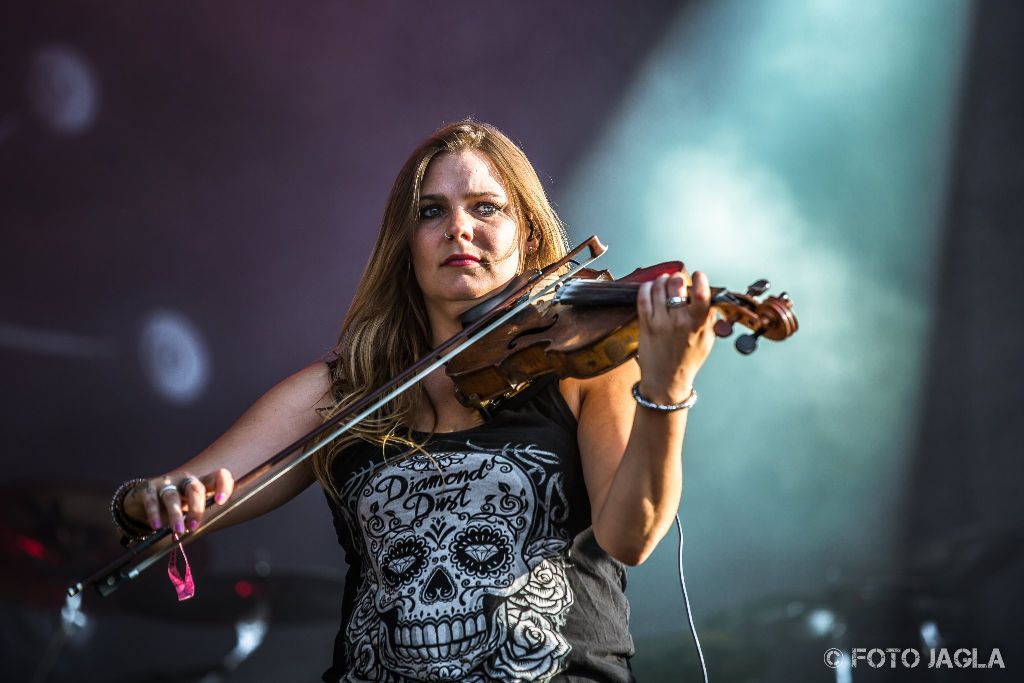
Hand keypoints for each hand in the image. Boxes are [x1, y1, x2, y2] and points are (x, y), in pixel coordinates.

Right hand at [124, 469, 233, 534]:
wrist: (144, 500)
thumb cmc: (175, 506)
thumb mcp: (191, 507)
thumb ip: (201, 514)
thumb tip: (209, 526)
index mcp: (201, 483)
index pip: (218, 476)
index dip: (223, 485)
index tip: (221, 502)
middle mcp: (185, 480)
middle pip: (196, 489)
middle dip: (197, 508)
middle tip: (194, 527)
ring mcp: (166, 483)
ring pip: (173, 497)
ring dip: (176, 515)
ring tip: (178, 531)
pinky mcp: (148, 490)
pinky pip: (152, 502)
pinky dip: (154, 514)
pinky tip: (157, 526)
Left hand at [636, 269, 715, 402]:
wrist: (666, 380)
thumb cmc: (688, 359)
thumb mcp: (707, 340)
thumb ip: (710, 318)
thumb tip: (710, 296)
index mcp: (698, 325)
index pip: (701, 295)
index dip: (700, 279)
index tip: (698, 276)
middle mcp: (679, 322)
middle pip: (677, 285)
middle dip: (678, 278)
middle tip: (678, 281)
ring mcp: (660, 322)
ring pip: (659, 287)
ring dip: (662, 280)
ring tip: (665, 282)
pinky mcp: (645, 325)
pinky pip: (643, 297)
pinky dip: (647, 287)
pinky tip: (651, 288)